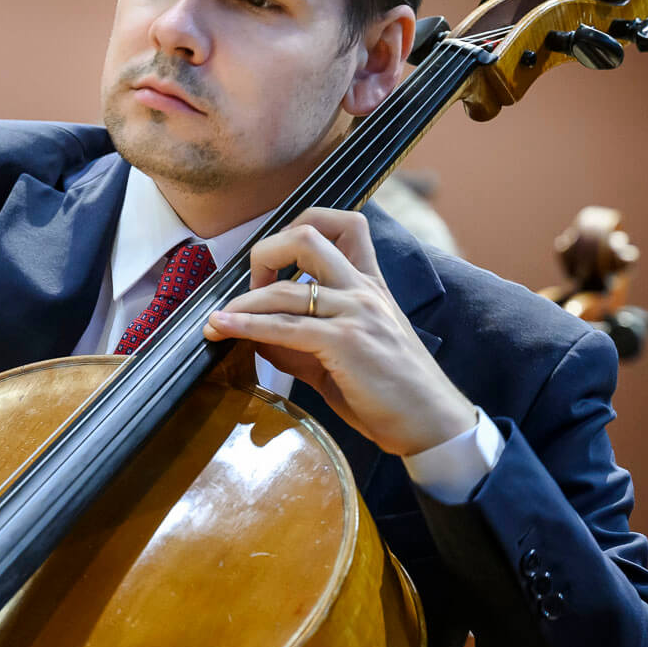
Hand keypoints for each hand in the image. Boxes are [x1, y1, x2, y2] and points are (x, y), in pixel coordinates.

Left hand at [202, 207, 474, 456]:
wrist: (431, 423)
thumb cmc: (391, 392)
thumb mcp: (345, 354)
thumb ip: (302, 341)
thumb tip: (253, 337)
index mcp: (369, 284)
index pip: (347, 223)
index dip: (301, 226)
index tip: (274, 261)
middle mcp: (363, 289)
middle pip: (307, 236)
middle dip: (264, 253)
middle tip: (245, 286)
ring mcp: (356, 312)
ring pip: (286, 289)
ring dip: (241, 305)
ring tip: (216, 321)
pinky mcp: (347, 342)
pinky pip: (285, 328)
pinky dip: (247, 326)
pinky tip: (223, 328)